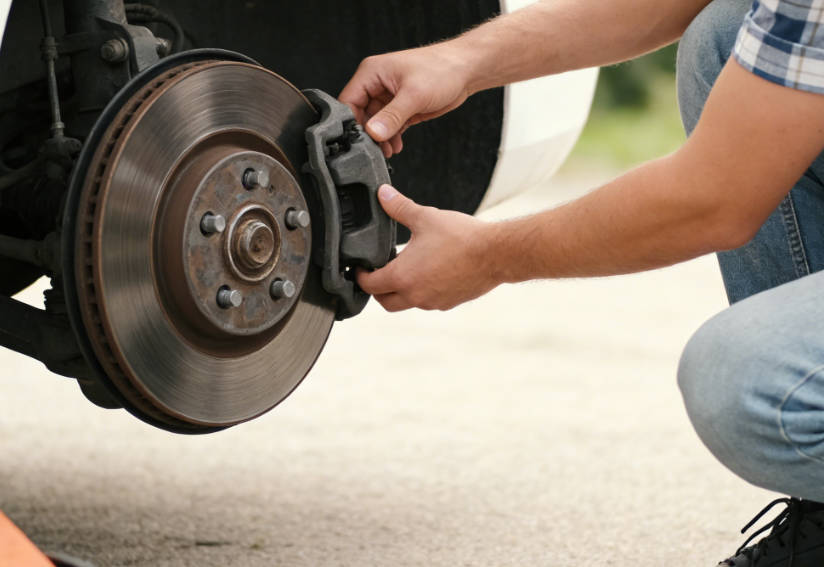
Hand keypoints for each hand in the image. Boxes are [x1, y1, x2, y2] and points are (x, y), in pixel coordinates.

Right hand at [339, 43, 473, 157]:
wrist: (466, 70)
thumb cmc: (442, 69)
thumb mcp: (414, 95)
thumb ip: (392, 116)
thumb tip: (373, 133)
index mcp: (372, 72)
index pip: (349, 100)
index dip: (351, 122)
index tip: (359, 141)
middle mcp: (377, 83)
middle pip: (360, 115)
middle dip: (368, 134)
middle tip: (376, 149)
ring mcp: (388, 96)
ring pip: (374, 124)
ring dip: (380, 139)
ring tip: (388, 151)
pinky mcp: (401, 108)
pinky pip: (389, 126)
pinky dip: (391, 138)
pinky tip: (395, 146)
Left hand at [357, 185, 498, 311]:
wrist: (496, 254)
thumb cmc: (461, 237)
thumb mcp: (425, 217)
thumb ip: (399, 207)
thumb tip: (383, 193)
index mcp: (403, 276)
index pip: (370, 285)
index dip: (361, 275)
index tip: (362, 267)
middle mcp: (415, 295)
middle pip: (385, 302)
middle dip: (378, 290)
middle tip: (378, 273)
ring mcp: (433, 302)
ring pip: (407, 303)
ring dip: (401, 291)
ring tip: (406, 270)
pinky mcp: (449, 303)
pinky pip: (428, 302)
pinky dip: (422, 292)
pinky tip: (429, 274)